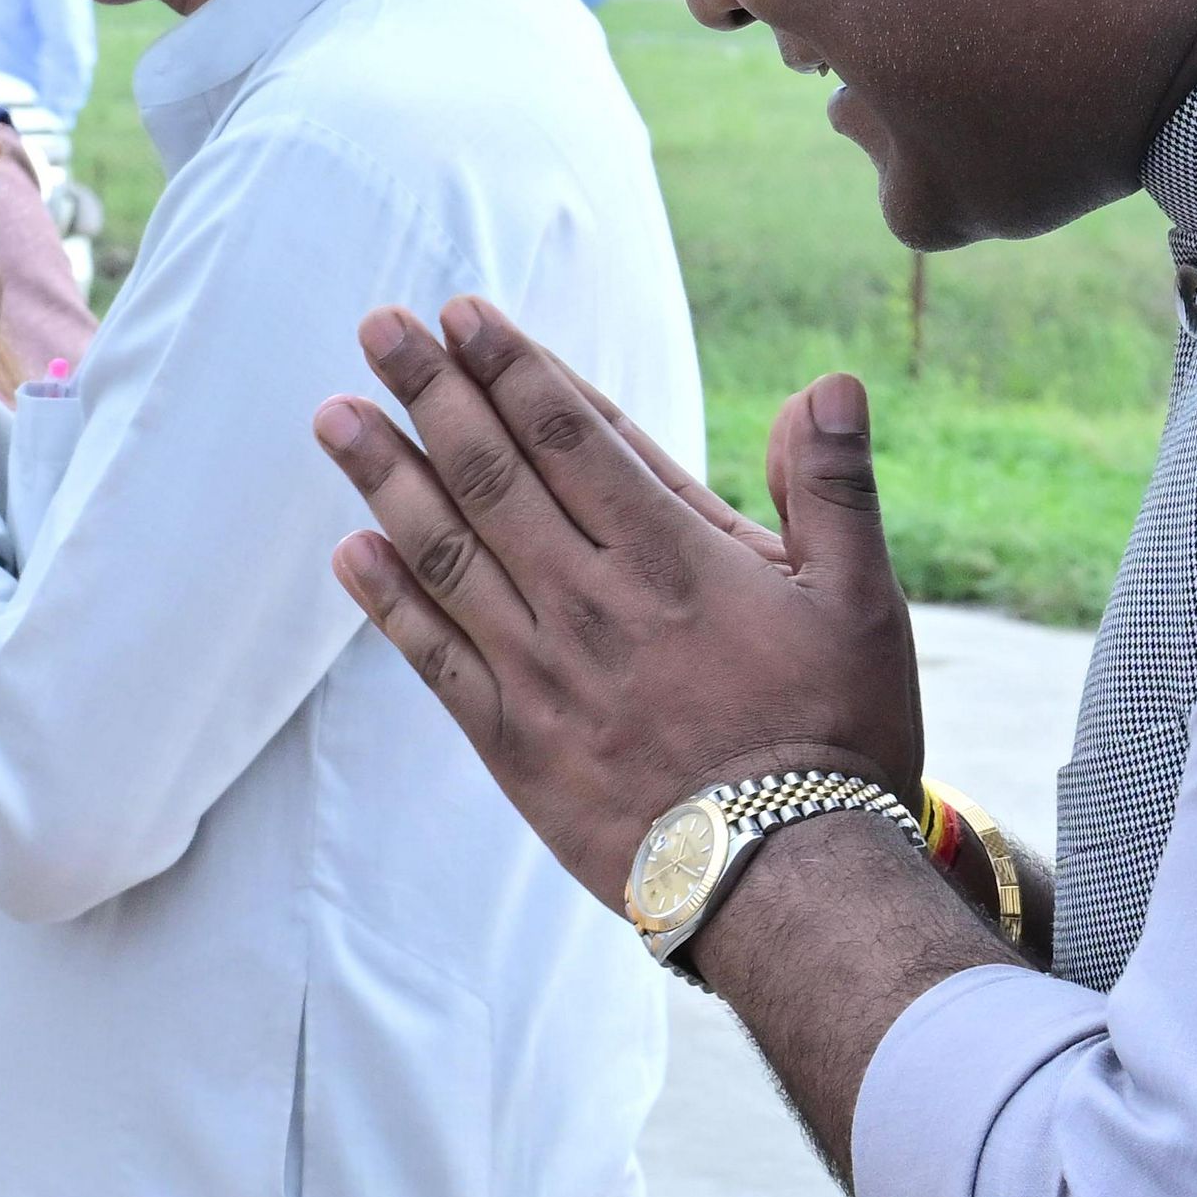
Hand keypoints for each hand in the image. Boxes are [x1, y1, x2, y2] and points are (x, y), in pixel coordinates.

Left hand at [312, 297, 924, 906]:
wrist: (787, 883)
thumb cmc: (836, 735)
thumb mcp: (861, 603)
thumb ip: (831, 488)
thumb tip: (824, 383)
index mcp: (672, 557)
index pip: (573, 435)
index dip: (512, 367)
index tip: (462, 313)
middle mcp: (592, 602)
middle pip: (492, 475)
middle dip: (430, 392)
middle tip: (376, 326)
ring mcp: (544, 672)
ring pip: (447, 553)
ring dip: (385, 478)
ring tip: (334, 415)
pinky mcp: (514, 741)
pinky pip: (433, 658)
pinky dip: (388, 602)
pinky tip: (350, 550)